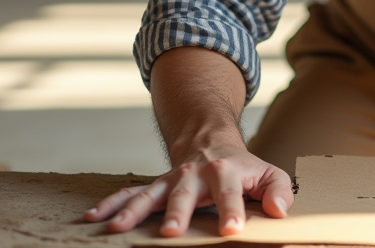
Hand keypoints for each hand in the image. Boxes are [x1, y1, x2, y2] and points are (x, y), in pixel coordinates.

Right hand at [83, 143, 293, 236]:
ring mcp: (171, 179)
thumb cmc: (244, 168)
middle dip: (177, 212)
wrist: (213, 142)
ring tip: (116, 228)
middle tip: (170, 232)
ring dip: (133, 210)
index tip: (232, 229)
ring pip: (150, 193)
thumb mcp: (269, 174)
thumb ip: (280, 190)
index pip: (231, 194)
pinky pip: (131, 193)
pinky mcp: (155, 185)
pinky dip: (111, 203)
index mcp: (227, 172)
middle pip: (185, 193)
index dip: (232, 211)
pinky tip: (93, 217)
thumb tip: (279, 211)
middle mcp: (195, 174)